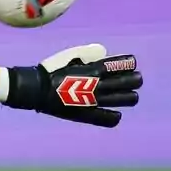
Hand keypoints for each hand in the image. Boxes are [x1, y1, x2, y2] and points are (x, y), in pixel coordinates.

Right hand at [5, 44, 142, 127]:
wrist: (35, 90)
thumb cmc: (51, 70)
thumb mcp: (69, 55)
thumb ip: (88, 52)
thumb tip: (104, 51)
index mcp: (94, 69)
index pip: (122, 64)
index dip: (129, 62)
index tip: (129, 62)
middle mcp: (99, 85)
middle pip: (131, 82)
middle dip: (135, 78)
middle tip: (132, 78)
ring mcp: (95, 102)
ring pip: (126, 99)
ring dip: (130, 95)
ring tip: (128, 94)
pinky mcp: (88, 115)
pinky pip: (109, 119)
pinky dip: (115, 116)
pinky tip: (115, 112)